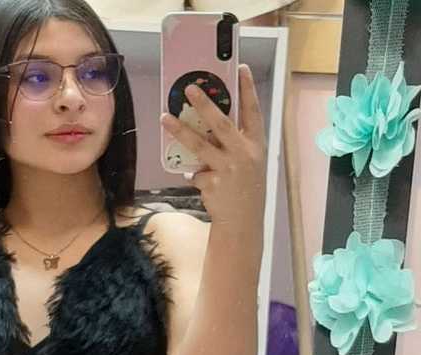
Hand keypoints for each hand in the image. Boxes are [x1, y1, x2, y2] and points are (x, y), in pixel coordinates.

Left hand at [160, 64, 266, 231]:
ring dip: (179, 129)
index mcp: (256, 145)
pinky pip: (195, 172)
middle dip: (204, 104)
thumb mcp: (247, 162)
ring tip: (164, 117)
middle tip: (189, 88)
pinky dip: (195, 175)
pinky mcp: (212, 182)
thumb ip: (232, 144)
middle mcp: (244, 154)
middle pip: (221, 123)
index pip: (253, 111)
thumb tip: (203, 125)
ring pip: (199, 144)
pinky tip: (202, 182)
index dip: (247, 89)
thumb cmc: (244, 186)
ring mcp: (228, 168)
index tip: (240, 68)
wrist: (242, 220)